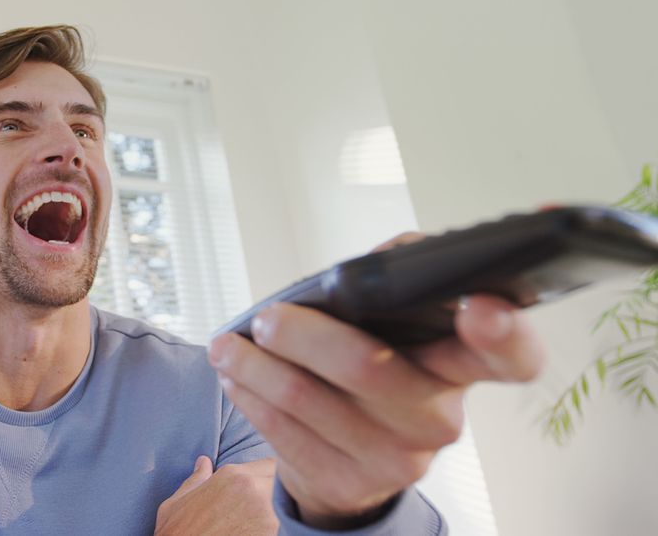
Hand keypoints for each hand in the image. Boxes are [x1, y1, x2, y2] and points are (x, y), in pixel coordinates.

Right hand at [155, 456, 278, 535]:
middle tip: (269, 502)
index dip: (269, 475)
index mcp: (233, 476)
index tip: (265, 485)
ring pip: (290, 502)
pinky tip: (269, 532)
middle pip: (284, 479)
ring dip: (284, 508)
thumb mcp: (176, 504)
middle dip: (280, 488)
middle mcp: (254, 490)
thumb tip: (203, 462)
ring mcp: (269, 516)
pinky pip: (289, 525)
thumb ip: (195, 480)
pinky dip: (284, 527)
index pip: (272, 463)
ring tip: (268, 519)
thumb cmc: (176, 535)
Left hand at [208, 238, 544, 529]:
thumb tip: (391, 255)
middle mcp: (440, 418)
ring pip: (309, 401)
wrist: (352, 460)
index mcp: (462, 367)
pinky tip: (237, 379)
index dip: (503, 332)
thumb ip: (397, 282)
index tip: (478, 305)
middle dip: (301, 336)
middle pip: (368, 368)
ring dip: (256, 367)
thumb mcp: (395, 328)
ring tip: (228, 347)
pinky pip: (284, 434)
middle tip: (266, 318)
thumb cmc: (374, 369)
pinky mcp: (348, 483)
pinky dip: (252, 398)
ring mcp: (397, 459)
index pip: (510, 355)